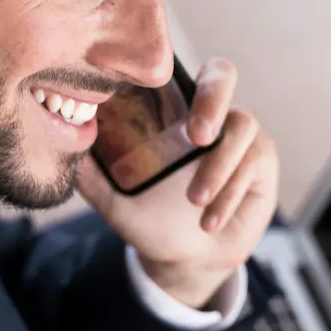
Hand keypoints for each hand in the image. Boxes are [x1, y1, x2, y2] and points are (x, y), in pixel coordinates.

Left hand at [77, 57, 279, 308]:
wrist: (186, 261)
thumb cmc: (153, 222)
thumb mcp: (118, 204)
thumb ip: (93, 180)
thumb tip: (67, 155)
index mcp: (174, 112)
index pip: (174, 69)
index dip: (173, 74)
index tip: (171, 109)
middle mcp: (211, 114)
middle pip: (223, 76)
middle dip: (212, 102)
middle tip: (198, 137)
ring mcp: (242, 137)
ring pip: (242, 129)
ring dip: (218, 167)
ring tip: (195, 202)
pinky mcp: (263, 164)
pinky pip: (254, 164)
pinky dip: (229, 195)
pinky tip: (208, 220)